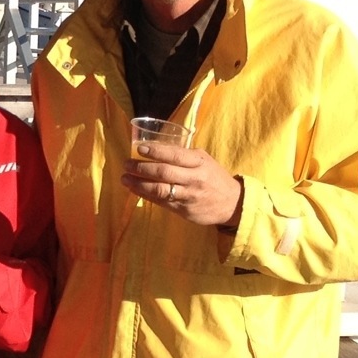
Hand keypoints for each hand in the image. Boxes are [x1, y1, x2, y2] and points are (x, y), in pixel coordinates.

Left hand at [122, 142, 242, 226]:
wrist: (233, 203)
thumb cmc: (213, 177)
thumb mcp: (204, 160)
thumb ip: (183, 155)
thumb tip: (155, 146)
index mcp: (199, 163)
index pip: (175, 155)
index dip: (155, 151)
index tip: (139, 149)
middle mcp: (194, 179)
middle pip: (163, 173)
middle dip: (141, 168)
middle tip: (126, 164)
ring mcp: (189, 196)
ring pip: (160, 190)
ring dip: (138, 184)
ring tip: (125, 179)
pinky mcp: (184, 210)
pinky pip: (162, 202)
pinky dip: (146, 195)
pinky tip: (135, 189)